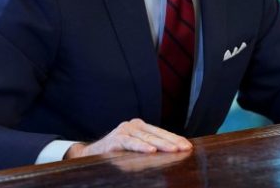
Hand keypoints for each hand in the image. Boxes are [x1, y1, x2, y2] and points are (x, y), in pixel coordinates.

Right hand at [64, 118, 192, 158]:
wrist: (90, 154)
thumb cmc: (116, 152)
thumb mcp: (135, 147)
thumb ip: (149, 146)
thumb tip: (173, 152)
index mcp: (140, 126)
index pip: (162, 132)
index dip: (175, 139)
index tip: (188, 146)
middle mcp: (133, 125)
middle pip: (157, 134)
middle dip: (173, 142)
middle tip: (185, 148)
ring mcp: (124, 131)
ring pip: (147, 138)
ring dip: (161, 144)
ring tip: (174, 150)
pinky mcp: (116, 139)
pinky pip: (131, 144)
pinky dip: (141, 147)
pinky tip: (151, 151)